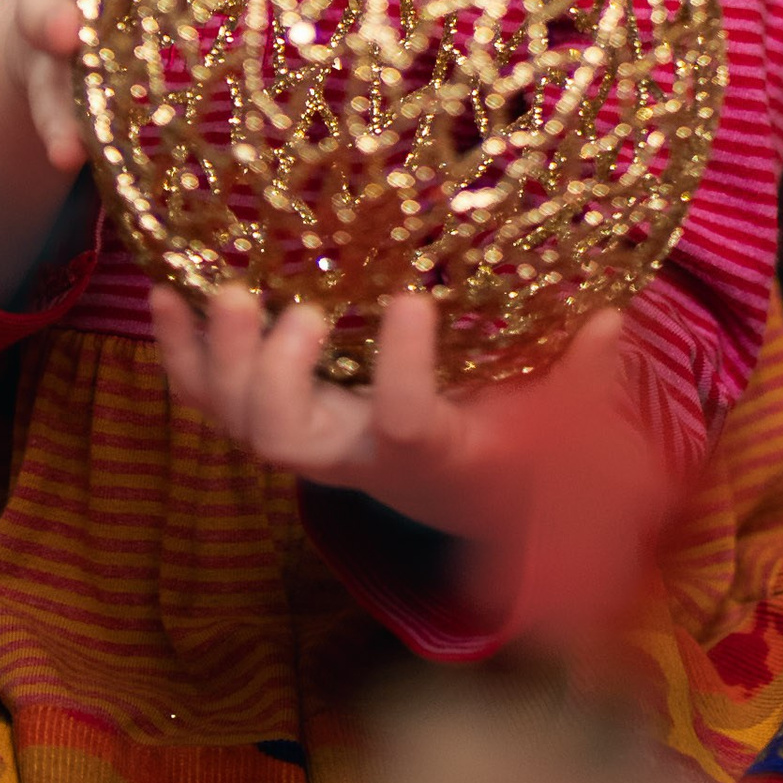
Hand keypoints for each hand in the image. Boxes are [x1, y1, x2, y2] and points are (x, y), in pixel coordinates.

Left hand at [150, 285, 669, 637]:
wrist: (451, 491)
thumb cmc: (508, 445)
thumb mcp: (559, 423)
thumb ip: (583, 380)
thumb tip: (617, 319)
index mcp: (424, 454)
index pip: (405, 427)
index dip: (400, 372)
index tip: (413, 299)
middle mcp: (350, 455)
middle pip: (285, 442)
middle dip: (274, 376)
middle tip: (298, 309)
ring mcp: (303, 437)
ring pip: (237, 422)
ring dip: (219, 358)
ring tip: (221, 291)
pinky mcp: (269, 415)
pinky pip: (206, 397)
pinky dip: (180, 351)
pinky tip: (165, 293)